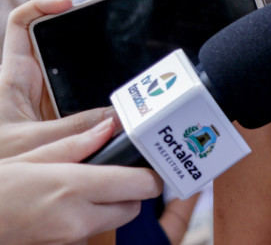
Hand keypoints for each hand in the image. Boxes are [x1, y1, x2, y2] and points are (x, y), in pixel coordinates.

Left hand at [0, 0, 111, 158]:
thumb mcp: (30, 143)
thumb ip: (73, 131)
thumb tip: (118, 118)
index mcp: (13, 76)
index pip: (21, 24)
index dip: (43, 6)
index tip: (70, 4)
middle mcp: (30, 84)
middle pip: (59, 48)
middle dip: (89, 42)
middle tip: (116, 37)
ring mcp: (45, 103)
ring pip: (77, 80)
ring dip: (100, 81)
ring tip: (128, 76)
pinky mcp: (57, 123)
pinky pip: (86, 108)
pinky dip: (105, 110)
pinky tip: (123, 114)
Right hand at [0, 117, 162, 244]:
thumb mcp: (29, 156)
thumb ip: (75, 144)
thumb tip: (108, 128)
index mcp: (73, 187)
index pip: (140, 184)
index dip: (149, 173)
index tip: (146, 163)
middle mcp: (77, 218)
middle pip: (132, 206)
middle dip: (131, 191)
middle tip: (113, 173)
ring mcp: (68, 239)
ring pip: (111, 222)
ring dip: (109, 207)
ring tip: (85, 189)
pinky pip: (88, 234)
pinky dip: (88, 221)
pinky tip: (66, 206)